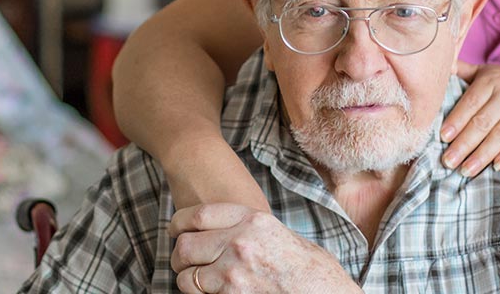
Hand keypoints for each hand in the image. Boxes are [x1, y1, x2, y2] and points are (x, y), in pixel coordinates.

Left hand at [170, 203, 360, 292]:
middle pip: (185, 244)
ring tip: (199, 280)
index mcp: (253, 219)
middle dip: (180, 255)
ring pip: (187, 274)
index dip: (179, 222)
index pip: (198, 214)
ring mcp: (234, 271)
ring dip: (188, 278)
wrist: (324, 293)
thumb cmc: (308, 268)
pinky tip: (211, 293)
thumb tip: (227, 230)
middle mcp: (240, 241)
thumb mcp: (280, 234)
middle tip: (185, 261)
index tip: (175, 229)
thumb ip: (252, 228)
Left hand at [441, 62, 499, 175]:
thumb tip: (439, 64)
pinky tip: (496, 167)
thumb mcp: (487, 74)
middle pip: (483, 121)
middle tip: (448, 162)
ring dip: (482, 154)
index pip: (470, 102)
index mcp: (491, 79)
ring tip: (466, 170)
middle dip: (464, 144)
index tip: (442, 138)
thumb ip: (463, 70)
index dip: (456, 120)